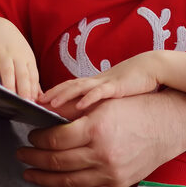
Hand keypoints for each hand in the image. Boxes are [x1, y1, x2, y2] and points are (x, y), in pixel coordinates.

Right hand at [0, 16, 40, 100]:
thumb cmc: (13, 47)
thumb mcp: (24, 58)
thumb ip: (31, 78)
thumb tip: (39, 97)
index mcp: (28, 58)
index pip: (33, 76)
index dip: (34, 89)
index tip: (34, 103)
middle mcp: (17, 56)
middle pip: (22, 73)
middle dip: (25, 88)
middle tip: (26, 102)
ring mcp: (3, 53)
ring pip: (7, 70)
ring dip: (9, 84)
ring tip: (10, 97)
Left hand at [17, 89, 185, 186]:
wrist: (166, 126)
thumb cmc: (133, 109)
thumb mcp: (102, 101)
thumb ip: (71, 111)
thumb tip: (41, 114)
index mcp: (97, 129)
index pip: (55, 140)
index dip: (38, 139)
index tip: (31, 135)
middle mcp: (103, 155)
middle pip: (57, 162)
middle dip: (34, 159)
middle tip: (21, 154)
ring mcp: (111, 174)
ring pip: (68, 183)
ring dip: (44, 179)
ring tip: (29, 173)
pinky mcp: (118, 185)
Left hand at [39, 54, 161, 114]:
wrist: (152, 69)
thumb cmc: (132, 84)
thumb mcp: (109, 96)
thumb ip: (93, 104)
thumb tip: (77, 117)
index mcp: (91, 86)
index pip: (66, 89)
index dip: (50, 95)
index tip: (35, 104)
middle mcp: (94, 83)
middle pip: (67, 87)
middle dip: (50, 96)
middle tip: (33, 104)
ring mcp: (104, 83)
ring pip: (79, 87)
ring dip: (63, 95)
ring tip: (49, 104)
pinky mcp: (118, 86)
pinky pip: (101, 91)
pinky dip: (90, 97)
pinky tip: (80, 105)